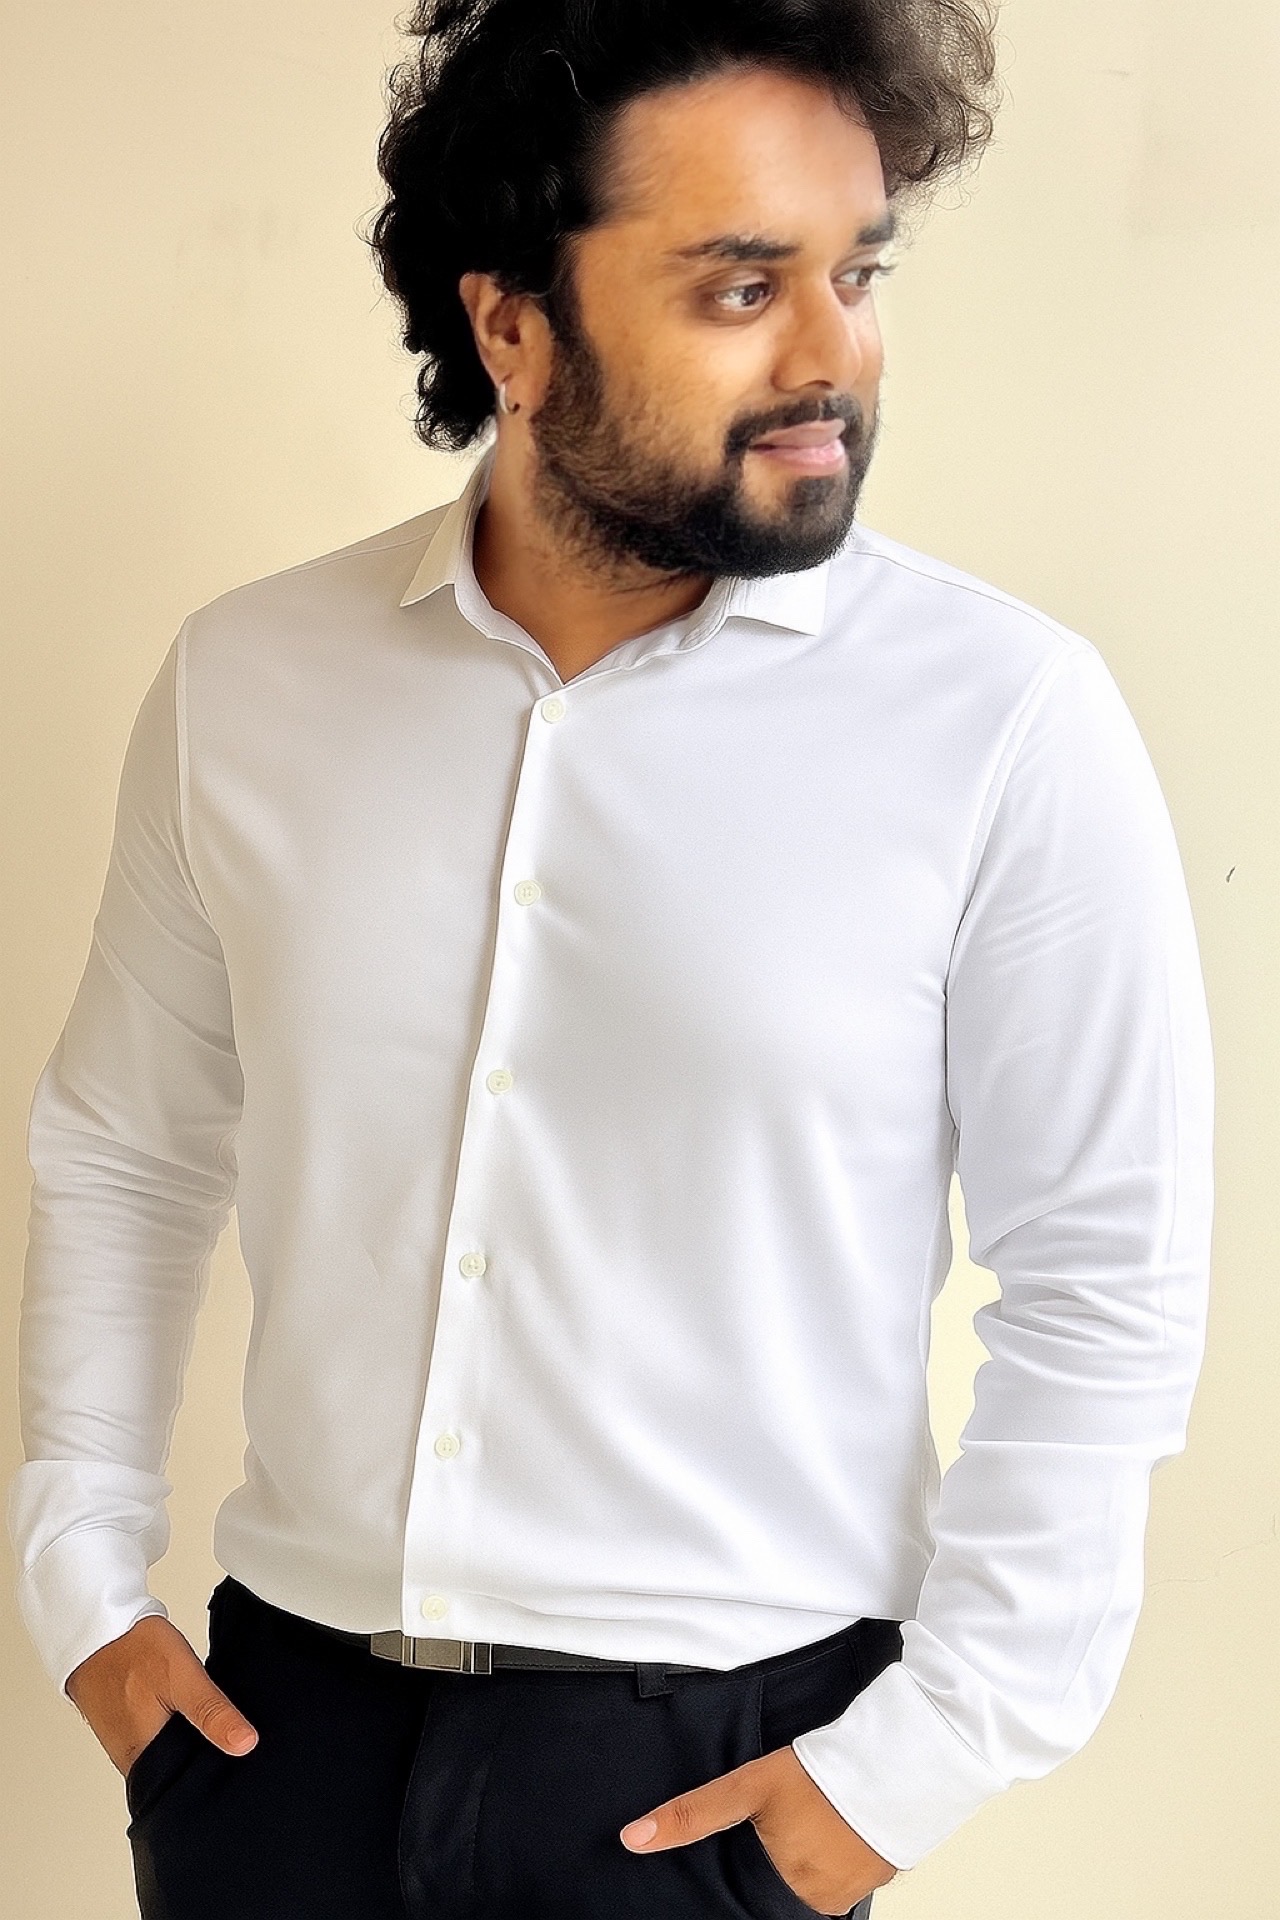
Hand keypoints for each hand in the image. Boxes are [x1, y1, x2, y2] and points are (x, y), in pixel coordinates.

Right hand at [64, 1614, 258, 1779]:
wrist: (99, 1626)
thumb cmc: (134, 1650)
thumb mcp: (183, 1679)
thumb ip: (212, 1714)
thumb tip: (245, 1745)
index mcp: (142, 1759)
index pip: (183, 1790)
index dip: (212, 1781)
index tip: (237, 1770)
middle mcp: (131, 1760)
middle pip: (176, 1776)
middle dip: (204, 1763)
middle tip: (233, 1744)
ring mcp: (126, 1744)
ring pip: (168, 1759)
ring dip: (189, 1746)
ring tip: (215, 1729)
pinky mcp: (126, 1729)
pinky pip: (157, 1742)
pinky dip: (175, 1733)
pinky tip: (190, 1716)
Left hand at [620, 1743, 897, 1916]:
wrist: (894, 1759)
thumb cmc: (820, 1773)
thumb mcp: (747, 1787)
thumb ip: (692, 1815)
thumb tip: (633, 1839)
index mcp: (786, 1892)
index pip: (746, 1905)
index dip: (738, 1886)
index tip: (740, 1866)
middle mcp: (818, 1903)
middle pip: (777, 1897)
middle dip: (766, 1875)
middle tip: (772, 1838)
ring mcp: (850, 1893)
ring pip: (808, 1889)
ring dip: (797, 1867)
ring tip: (797, 1831)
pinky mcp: (875, 1875)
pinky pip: (839, 1877)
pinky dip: (826, 1860)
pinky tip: (824, 1831)